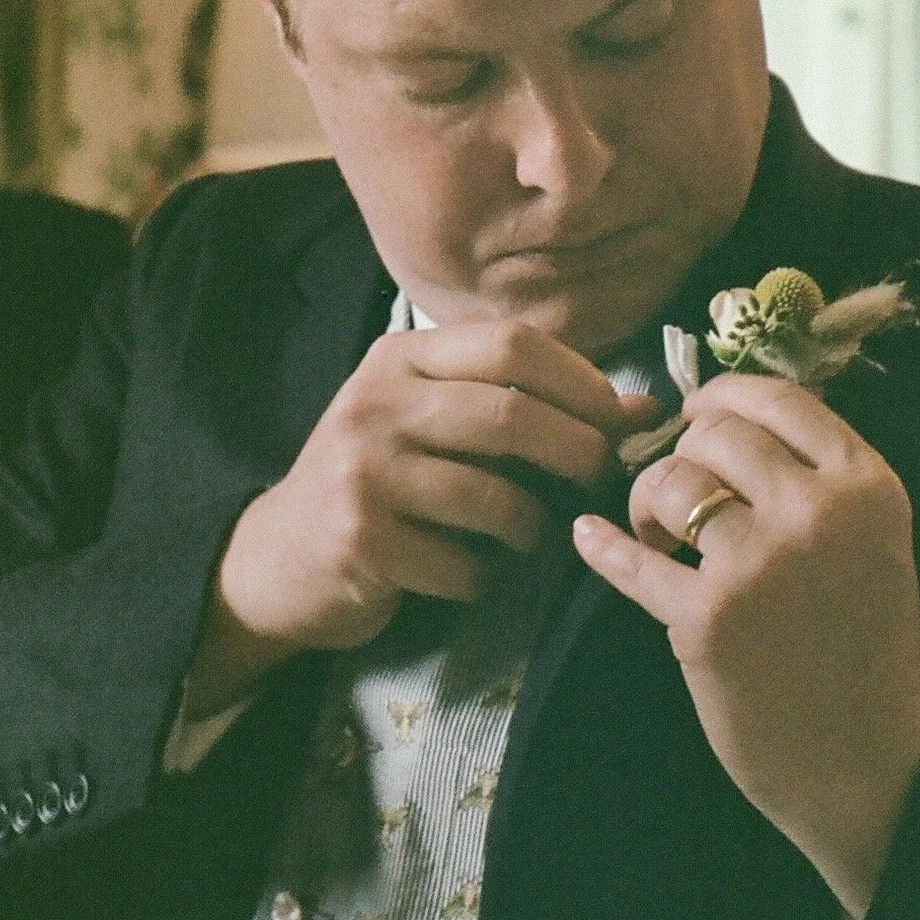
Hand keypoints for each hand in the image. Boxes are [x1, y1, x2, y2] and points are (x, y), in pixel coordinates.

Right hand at [185, 320, 648, 719]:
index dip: (581, 380)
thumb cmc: (377, 482)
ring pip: (493, 496)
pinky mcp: (362, 540)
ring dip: (532, 526)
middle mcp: (375, 403)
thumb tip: (641, 411)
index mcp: (398, 359)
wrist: (278, 557)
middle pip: (510, 413)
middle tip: (602, 480)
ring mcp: (364, 472)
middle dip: (578, 450)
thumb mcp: (431, 422)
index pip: (511, 342)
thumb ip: (519, 405)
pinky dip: (483, 576)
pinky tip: (469, 574)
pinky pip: (462, 563)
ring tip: (529, 535)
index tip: (621, 418)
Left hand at [573, 371, 919, 919]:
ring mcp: (760, 564)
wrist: (873, 764)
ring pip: (669, 482)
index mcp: (866, 486)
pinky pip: (631, 559)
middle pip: (714, 433)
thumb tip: (725, 411)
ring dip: (649, 503)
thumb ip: (815, 476)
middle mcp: (817, 513)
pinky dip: (602, 546)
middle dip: (684, 456)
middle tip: (681, 498)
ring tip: (660, 538)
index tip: (697, 417)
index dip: (723, 398)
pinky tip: (589, 536)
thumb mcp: (871, 539)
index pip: (779, 397)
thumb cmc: (866, 647)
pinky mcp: (709, 618)